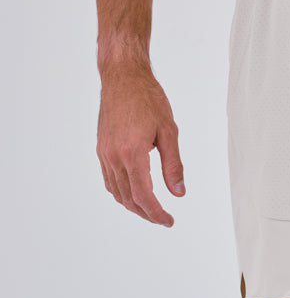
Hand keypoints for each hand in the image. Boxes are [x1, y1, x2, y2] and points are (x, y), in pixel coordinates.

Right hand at [96, 59, 184, 224]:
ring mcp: (104, 153)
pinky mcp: (101, 149)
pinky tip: (134, 195)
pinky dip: (122, 193)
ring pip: (117, 192)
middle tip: (164, 220)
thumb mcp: (169, 131)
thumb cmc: (148, 98)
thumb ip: (174, 165)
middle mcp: (114, 155)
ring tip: (152, 211)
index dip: (156, 213)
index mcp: (132, 152)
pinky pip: (109, 180)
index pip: (143, 195)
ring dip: (134, 206)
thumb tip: (179, 193)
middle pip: (129, 199)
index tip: (169, 221)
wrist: (122, 76)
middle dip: (147, 214)